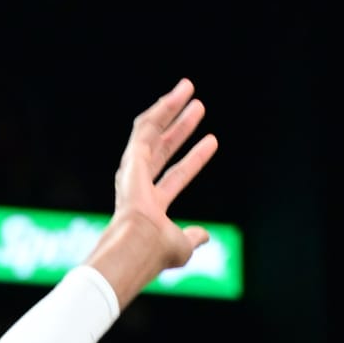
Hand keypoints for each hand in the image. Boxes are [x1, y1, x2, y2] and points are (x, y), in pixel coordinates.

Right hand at [87, 81, 216, 303]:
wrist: (136, 248)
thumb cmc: (155, 254)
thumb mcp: (181, 247)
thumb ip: (191, 238)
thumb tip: (204, 235)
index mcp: (150, 207)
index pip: (176, 176)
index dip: (195, 160)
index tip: (212, 141)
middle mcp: (140, 187)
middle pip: (164, 149)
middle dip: (181, 128)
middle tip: (198, 107)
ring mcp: (134, 172)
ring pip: (152, 132)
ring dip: (170, 109)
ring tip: (188, 88)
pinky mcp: (131, 160)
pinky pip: (145, 128)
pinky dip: (160, 110)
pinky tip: (174, 95)